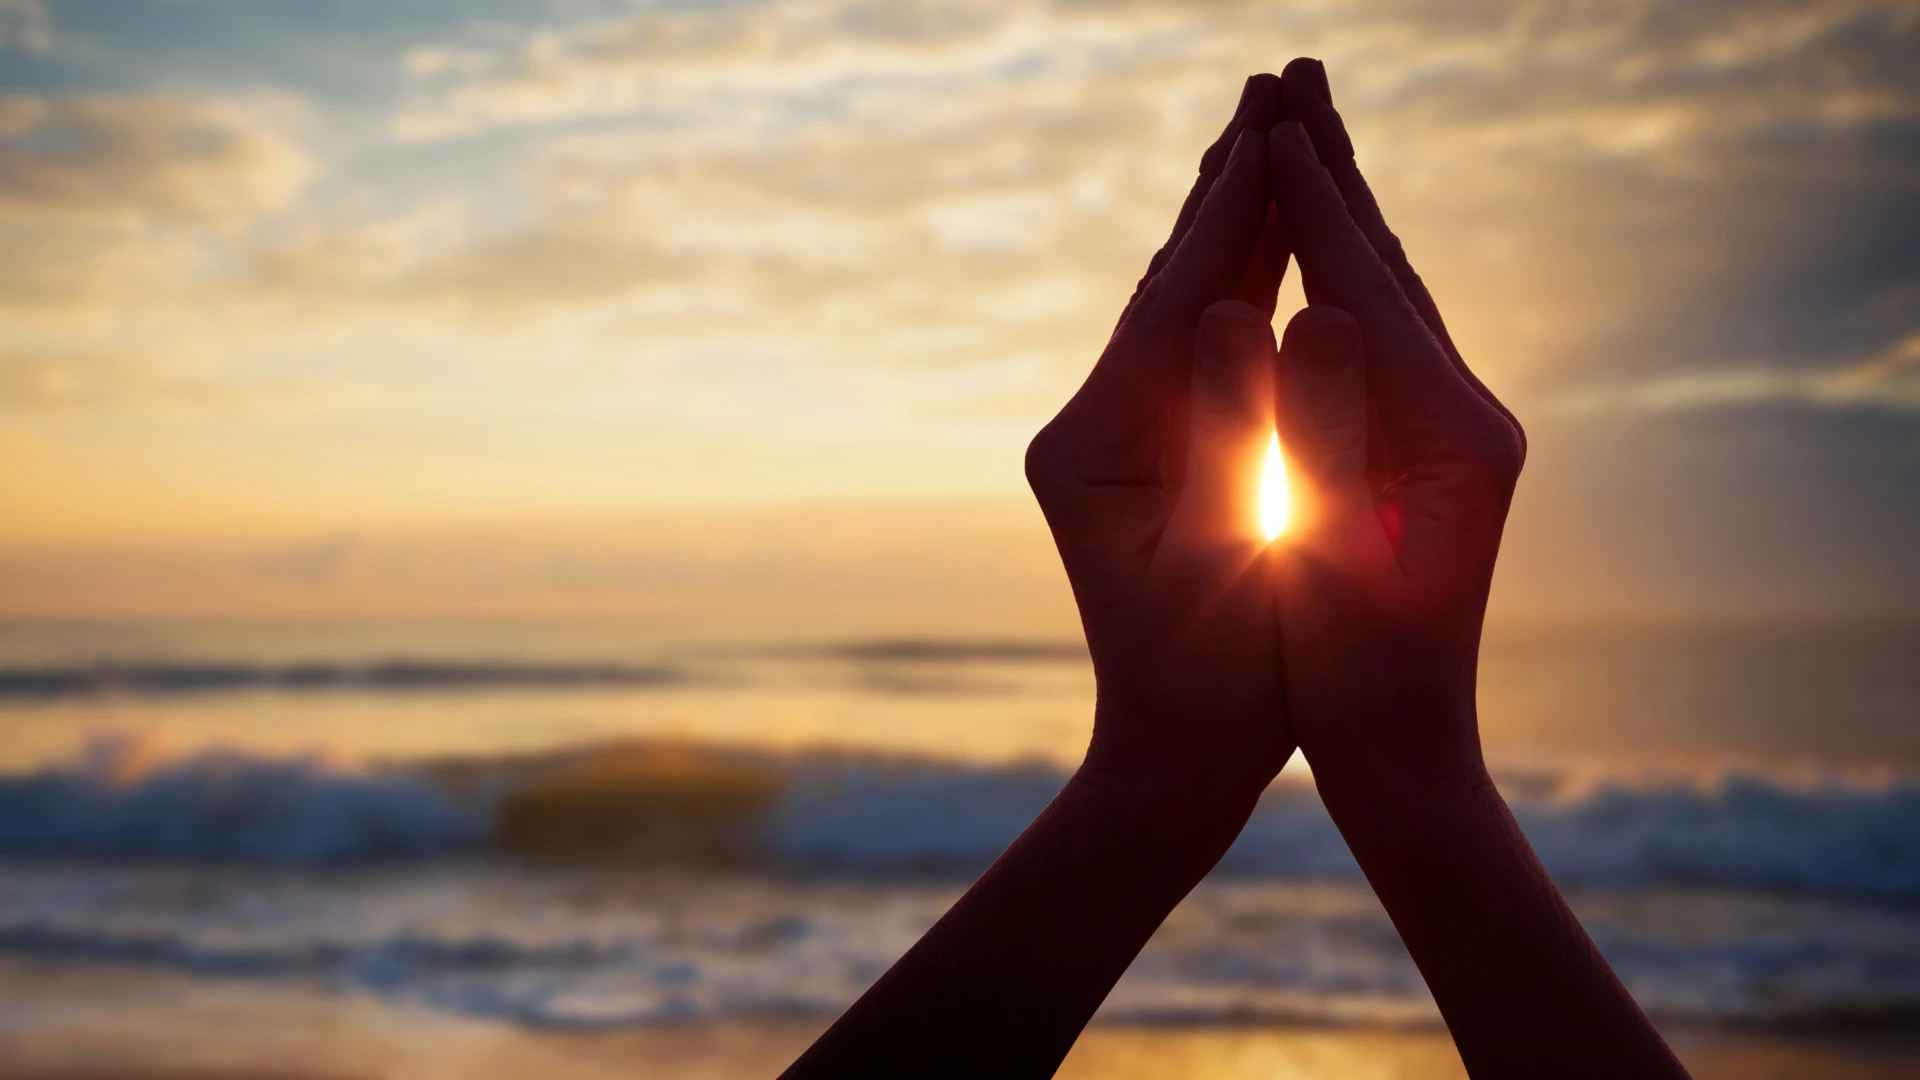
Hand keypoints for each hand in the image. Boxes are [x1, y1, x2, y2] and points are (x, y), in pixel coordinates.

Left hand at [784, 78, 1303, 1079]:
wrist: (1176, 754)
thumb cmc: (1212, 686)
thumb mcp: (1227, 563)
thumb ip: (1235, 438)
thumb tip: (1240, 311)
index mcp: (1091, 446)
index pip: (1170, 302)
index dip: (1230, 210)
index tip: (1277, 117)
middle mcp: (1088, 423)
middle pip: (1169, 281)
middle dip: (1227, 182)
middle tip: (1275, 78)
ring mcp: (1114, 432)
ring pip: (1184, 302)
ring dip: (1233, 215)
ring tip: (1270, 125)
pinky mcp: (1147, 446)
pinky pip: (1201, 345)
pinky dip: (1241, 280)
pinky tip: (1272, 230)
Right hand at [1263, 61, 1524, 793]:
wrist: (1406, 749)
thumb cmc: (1355, 675)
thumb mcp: (1331, 558)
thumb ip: (1315, 434)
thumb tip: (1296, 309)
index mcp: (1454, 435)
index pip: (1369, 291)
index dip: (1313, 204)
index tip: (1266, 123)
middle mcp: (1470, 416)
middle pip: (1389, 267)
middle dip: (1338, 169)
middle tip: (1296, 72)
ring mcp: (1454, 430)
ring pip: (1386, 293)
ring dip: (1341, 208)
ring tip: (1303, 131)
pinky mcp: (1428, 449)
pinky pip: (1376, 337)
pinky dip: (1340, 274)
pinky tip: (1318, 244)